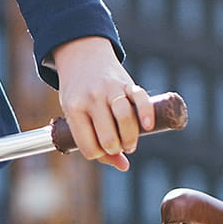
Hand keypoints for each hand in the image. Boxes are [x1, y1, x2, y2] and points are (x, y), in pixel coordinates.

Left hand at [51, 36, 154, 170]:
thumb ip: (94, 141)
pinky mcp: (127, 82)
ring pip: (124, 119)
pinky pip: (141, 98)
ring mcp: (110, 89)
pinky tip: (148, 126)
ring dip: (130, 138)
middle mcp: (92, 99)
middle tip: (118, 146)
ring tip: (130, 144)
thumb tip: (124, 167)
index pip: (88, 146)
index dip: (98, 154)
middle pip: (108, 137)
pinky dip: (147, 114)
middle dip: (115, 149)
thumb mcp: (76, 115)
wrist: (82, 56)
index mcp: (74, 110)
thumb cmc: (79, 94)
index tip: (103, 150)